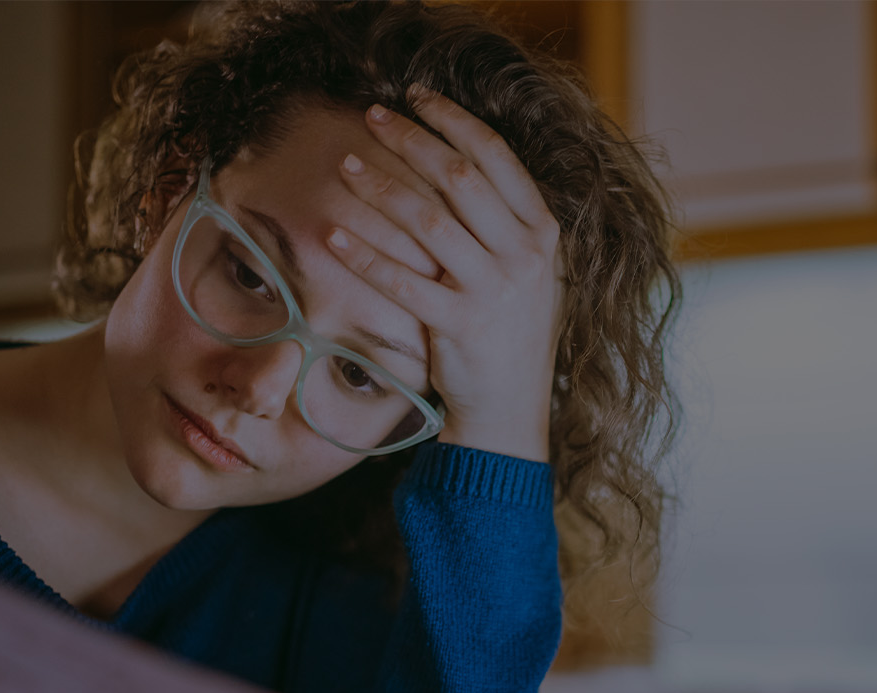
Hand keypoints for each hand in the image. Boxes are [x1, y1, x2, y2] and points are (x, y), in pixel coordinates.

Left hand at [329, 85, 562, 462]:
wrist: (511, 411)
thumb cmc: (508, 335)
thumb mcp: (527, 272)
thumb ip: (503, 223)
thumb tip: (456, 162)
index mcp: (542, 233)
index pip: (496, 157)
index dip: (453, 120)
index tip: (415, 96)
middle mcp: (524, 256)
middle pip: (460, 178)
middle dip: (412, 140)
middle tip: (372, 116)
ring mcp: (496, 291)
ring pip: (429, 222)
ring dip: (383, 188)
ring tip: (348, 165)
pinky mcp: (461, 326)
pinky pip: (404, 281)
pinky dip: (365, 256)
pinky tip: (334, 235)